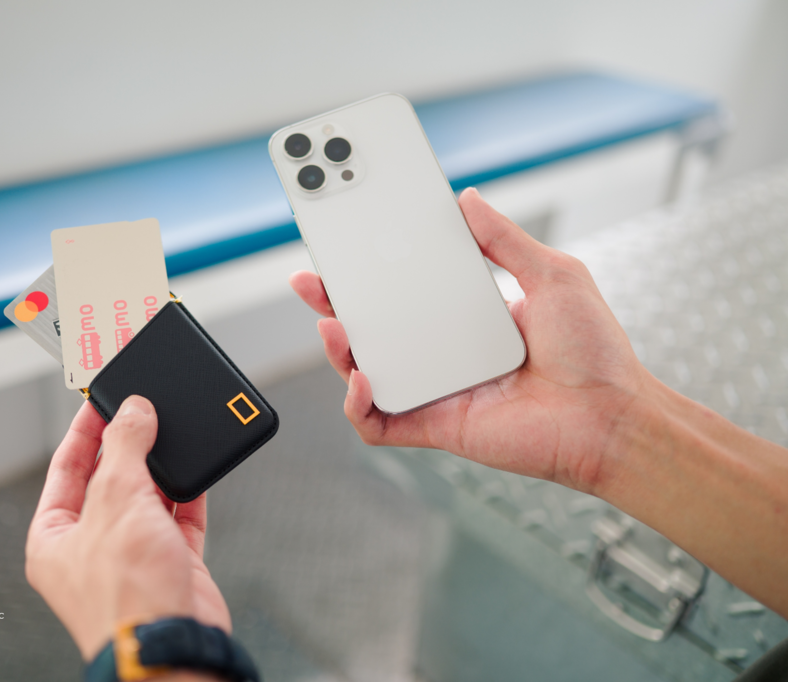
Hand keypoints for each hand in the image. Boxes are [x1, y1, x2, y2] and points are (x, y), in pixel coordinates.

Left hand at [25, 396, 230, 662]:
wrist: (173, 646)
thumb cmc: (125, 595)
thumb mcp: (116, 501)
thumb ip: (125, 448)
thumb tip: (133, 411)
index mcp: (55, 537)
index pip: (66, 467)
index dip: (85, 428)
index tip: (104, 397)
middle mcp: (91, 546)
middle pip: (109, 478)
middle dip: (127, 444)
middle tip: (142, 407)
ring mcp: (132, 555)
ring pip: (147, 495)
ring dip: (161, 466)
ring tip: (171, 431)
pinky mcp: (171, 564)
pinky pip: (180, 516)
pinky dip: (189, 492)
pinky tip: (197, 467)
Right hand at [290, 187, 649, 493]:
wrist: (613, 417)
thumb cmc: (594, 352)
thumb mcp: (553, 275)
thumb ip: (504, 239)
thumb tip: (467, 199)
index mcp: (466, 318)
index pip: (405, 290)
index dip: (371, 271)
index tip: (347, 244)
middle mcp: (444, 354)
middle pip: (374, 329)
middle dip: (333, 304)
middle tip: (309, 280)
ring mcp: (436, 391)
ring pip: (364, 373)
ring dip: (338, 351)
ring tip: (332, 325)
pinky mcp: (434, 426)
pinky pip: (377, 422)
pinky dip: (357, 405)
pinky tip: (362, 380)